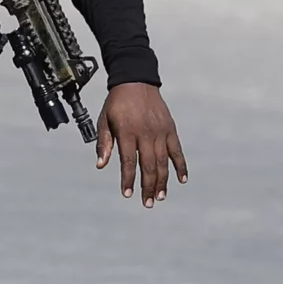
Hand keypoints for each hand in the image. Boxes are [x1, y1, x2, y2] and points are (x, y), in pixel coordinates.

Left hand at [97, 82, 187, 206]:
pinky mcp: (170, 129)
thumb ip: (104, 143)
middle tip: (147, 203)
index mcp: (127, 131)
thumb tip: (101, 165)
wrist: (136, 80)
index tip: (127, 194)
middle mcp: (146, 133)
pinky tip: (181, 180)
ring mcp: (160, 132)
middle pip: (148, 165)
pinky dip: (181, 166)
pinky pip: (177, 151)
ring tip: (160, 197)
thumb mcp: (104, 119)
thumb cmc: (117, 102)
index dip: (128, 179)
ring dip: (162, 181)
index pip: (128, 161)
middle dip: (147, 186)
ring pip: (163, 161)